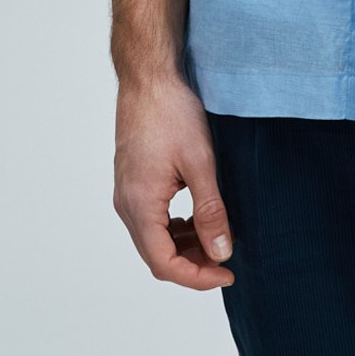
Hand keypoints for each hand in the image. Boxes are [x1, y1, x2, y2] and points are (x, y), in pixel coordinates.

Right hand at [113, 73, 234, 288]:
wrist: (149, 78)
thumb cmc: (171, 113)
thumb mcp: (200, 163)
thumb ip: (210, 211)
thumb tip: (221, 252)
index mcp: (139, 205)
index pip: (164, 263)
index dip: (197, 277)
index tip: (228, 273)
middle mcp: (126, 205)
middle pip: (156, 255)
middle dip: (193, 265)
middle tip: (227, 260)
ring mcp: (127, 193)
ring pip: (154, 239)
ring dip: (184, 246)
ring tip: (217, 238)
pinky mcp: (132, 182)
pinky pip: (151, 220)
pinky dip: (174, 228)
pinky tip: (197, 218)